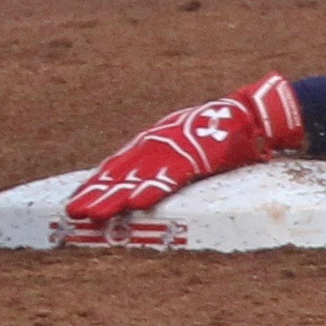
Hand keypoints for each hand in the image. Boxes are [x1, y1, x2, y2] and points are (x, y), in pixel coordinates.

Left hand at [65, 75, 304, 220]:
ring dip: (114, 196)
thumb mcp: (186, 139)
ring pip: (137, 176)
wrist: (253, 112)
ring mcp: (176, 148)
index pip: (119, 164)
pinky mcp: (196, 156)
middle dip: (96, 192)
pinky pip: (170, 176)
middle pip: (121, 171)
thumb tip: (145, 180)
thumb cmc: (221, 129)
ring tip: (93, 214)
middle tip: (73, 213)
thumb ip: (167, 158)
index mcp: (156, 140)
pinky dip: (151, 189)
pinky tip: (135, 203)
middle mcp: (159, 142)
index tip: (77, 200)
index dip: (97, 182)